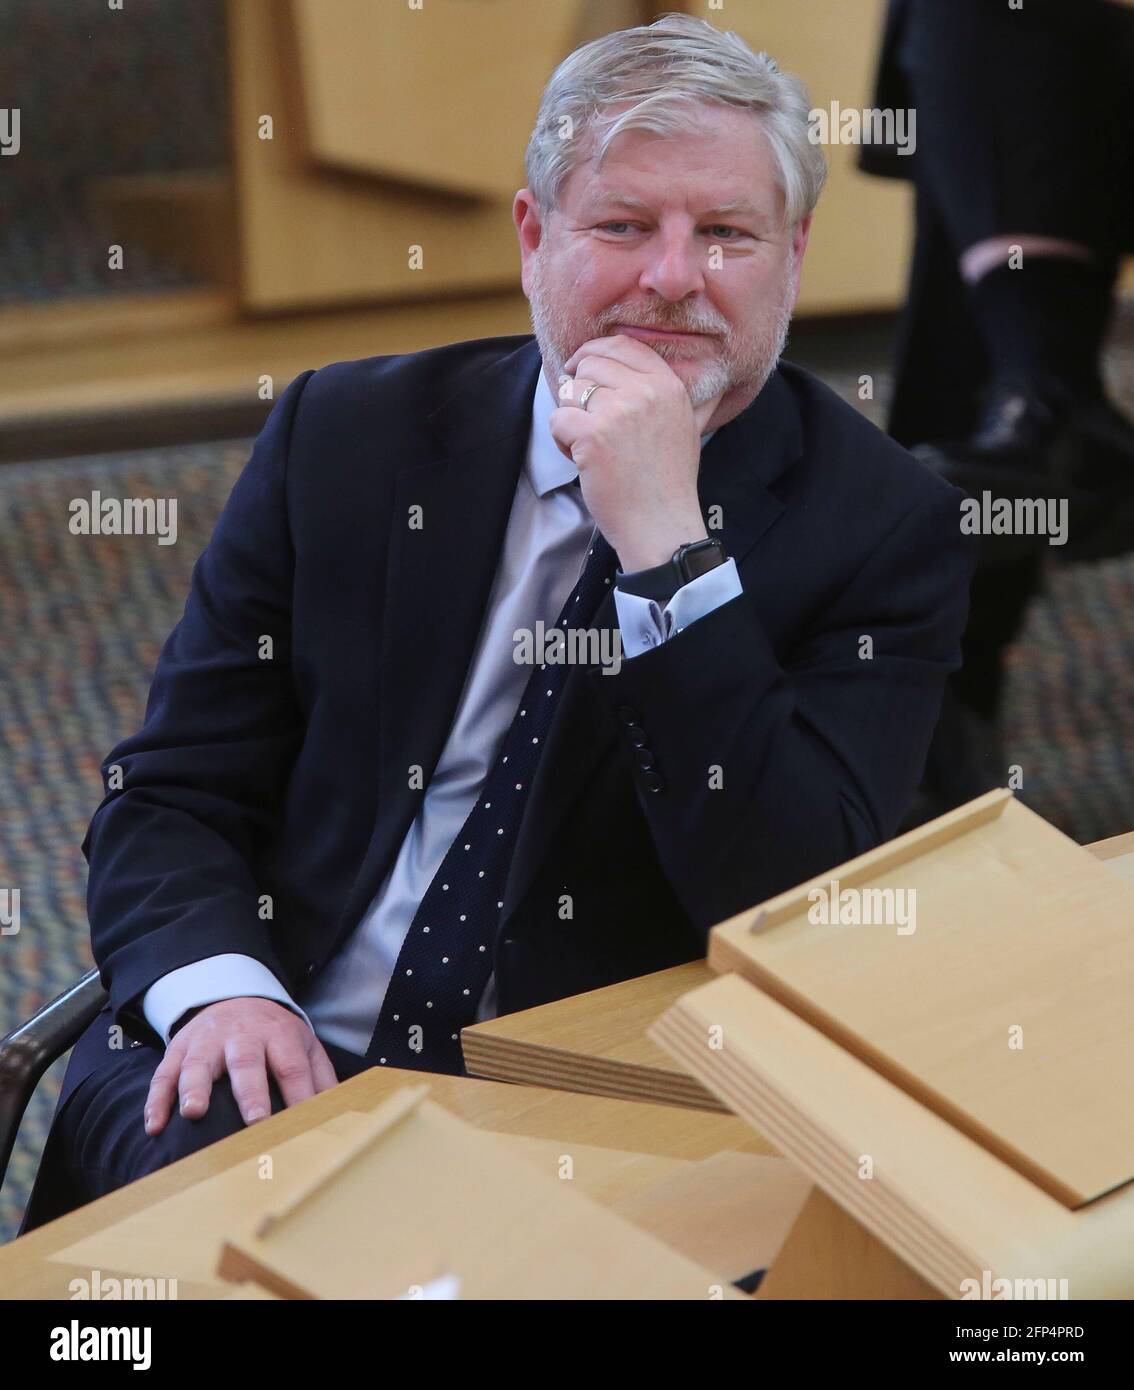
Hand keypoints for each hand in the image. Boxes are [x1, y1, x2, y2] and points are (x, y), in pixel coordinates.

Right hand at [144, 996, 336, 1135]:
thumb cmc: (273, 1035)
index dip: (299, 1095)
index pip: (292, 1067)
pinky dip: (156, 1100)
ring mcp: (207, 1041)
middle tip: (256, 1121)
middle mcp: (243, 1036)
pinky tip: (154, 1126)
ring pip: (199, 1063)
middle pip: (247, 1062)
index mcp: (279, 1035)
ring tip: (194, 1113)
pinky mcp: (179, 1049)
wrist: (234, 997)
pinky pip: (164, 1073)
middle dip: (251, 1092)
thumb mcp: (303, 1045)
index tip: (304, 1125)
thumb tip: (342, 1114)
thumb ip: (322, 1078)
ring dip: (195, 1088)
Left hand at [550, 334, 723, 570]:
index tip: (582, 369)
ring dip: (571, 418)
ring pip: (570, 391)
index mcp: (669, 385)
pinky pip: (558, 419)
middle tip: (589, 423)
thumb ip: (698, 403)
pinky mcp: (593, 435)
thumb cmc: (671, 483)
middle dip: (580, 392)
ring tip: (589, 447)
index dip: (595, 352)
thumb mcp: (692, 432)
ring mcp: (618, 411)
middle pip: (590, 365)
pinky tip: (581, 461)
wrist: (661, 525)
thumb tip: (720, 387)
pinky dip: (561, 441)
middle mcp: (645, 392)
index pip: (622, 345)